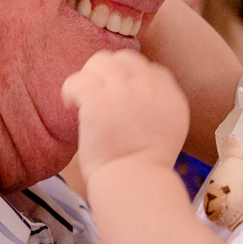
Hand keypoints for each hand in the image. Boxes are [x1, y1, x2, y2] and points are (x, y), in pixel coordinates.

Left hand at [62, 50, 189, 180]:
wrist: (134, 184)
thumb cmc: (145, 168)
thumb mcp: (168, 132)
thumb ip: (157, 108)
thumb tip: (137, 95)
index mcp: (171, 96)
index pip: (151, 69)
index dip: (131, 78)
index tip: (119, 94)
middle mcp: (151, 88)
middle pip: (126, 59)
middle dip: (109, 71)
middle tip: (97, 91)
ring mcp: (124, 92)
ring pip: (100, 62)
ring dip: (89, 76)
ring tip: (83, 97)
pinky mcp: (98, 102)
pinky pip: (79, 80)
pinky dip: (70, 89)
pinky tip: (70, 104)